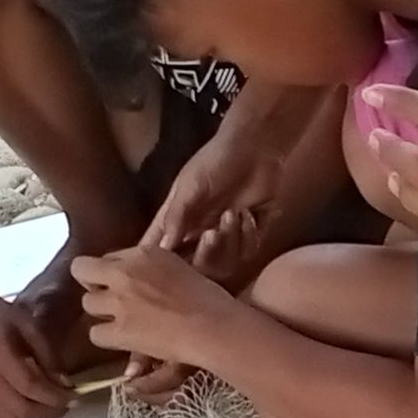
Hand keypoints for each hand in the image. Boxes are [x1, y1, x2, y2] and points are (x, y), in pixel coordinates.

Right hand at [0, 281, 74, 417]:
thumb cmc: (0, 318)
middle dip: (49, 413)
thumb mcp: (30, 328)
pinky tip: (22, 416)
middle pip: (21, 411)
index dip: (55, 397)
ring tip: (46, 409)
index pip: (30, 387)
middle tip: (65, 405)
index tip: (74, 396)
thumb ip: (49, 357)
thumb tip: (65, 385)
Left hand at [70, 245, 238, 373]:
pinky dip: (106, 338)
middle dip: (91, 283)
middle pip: (82, 270)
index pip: (110, 257)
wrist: (214, 327)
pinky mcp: (119, 331)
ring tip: (119, 321)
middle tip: (107, 297)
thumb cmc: (209, 298)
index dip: (115, 272)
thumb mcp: (179, 267)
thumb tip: (139, 276)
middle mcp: (125, 272)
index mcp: (144, 252)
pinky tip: (121, 339)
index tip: (128, 284)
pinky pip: (95, 334)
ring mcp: (119, 302)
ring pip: (87, 303)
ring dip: (100, 311)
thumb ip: (153, 267)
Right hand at [145, 92, 344, 281]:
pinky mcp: (251, 232)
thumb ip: (177, 216)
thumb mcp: (191, 185)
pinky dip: (249, 234)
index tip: (163, 271)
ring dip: (230, 240)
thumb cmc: (216, 160)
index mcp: (179, 221)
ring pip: (225, 262)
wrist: (256, 146)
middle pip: (196, 266)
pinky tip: (249, 212)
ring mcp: (225, 235)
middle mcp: (200, 232)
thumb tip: (161, 249)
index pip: (163, 250)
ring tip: (233, 212)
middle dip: (205, 254)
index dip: (161, 265)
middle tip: (211, 234)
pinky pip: (248, 251)